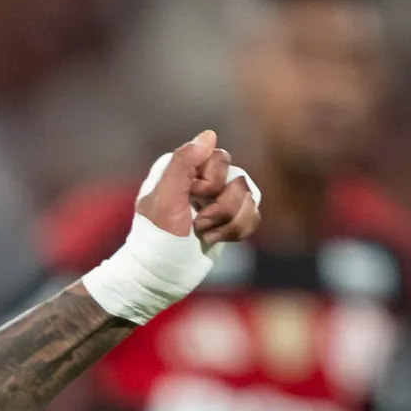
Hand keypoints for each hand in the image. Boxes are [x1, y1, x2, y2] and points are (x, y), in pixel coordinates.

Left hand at [135, 130, 262, 249]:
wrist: (160, 276)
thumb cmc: (157, 239)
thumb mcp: (165, 198)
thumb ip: (183, 163)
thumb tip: (210, 134)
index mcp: (184, 167)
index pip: (220, 158)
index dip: (212, 182)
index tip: (192, 198)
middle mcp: (203, 178)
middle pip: (238, 179)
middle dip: (222, 207)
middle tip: (197, 223)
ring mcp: (217, 199)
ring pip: (249, 198)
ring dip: (228, 223)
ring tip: (203, 234)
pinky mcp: (228, 219)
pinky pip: (253, 215)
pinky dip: (238, 231)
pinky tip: (214, 239)